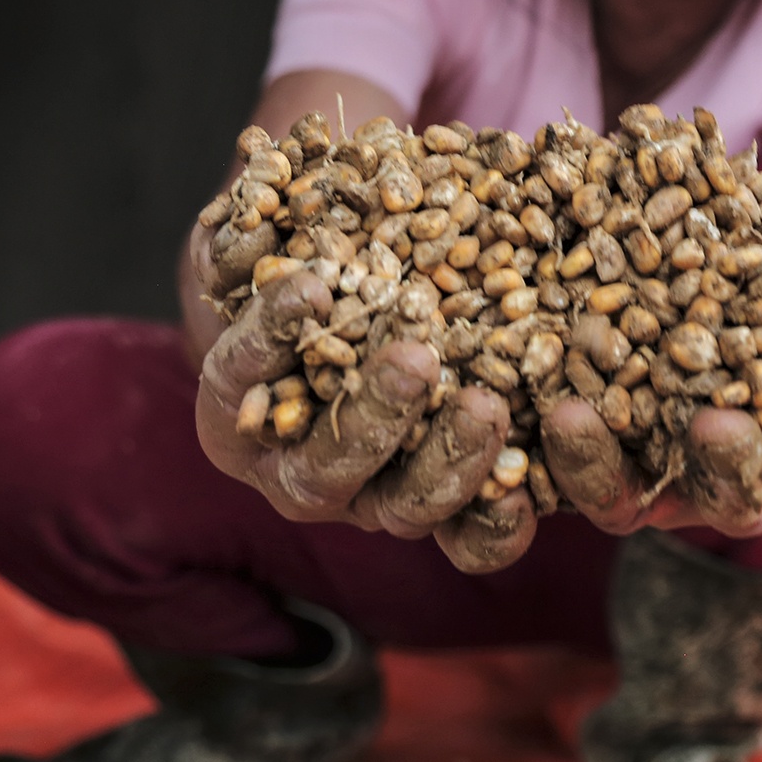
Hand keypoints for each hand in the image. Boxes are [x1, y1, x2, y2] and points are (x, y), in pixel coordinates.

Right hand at [190, 221, 536, 573]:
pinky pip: (468, 541)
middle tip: (416, 358)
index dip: (269, 335)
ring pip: (402, 508)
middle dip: (370, 415)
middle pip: (323, 466)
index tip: (312, 286)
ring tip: (488, 406)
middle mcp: (296, 471)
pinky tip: (524, 492)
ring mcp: (371, 499)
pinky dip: (495, 524)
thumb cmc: (313, 263)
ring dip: (446, 463)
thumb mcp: (276, 235)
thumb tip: (246, 220)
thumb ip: (250, 230)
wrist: (372, 310)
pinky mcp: (440, 512)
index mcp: (236, 409)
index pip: (237, 377)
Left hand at [537, 341, 761, 537]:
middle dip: (726, 462)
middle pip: (730, 494)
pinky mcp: (572, 463)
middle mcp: (723, 482)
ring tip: (571, 412)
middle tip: (714, 422)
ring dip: (594, 464)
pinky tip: (487, 416)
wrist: (715, 328)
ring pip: (619, 498)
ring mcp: (644, 481)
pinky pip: (541, 473)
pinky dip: (515, 454)